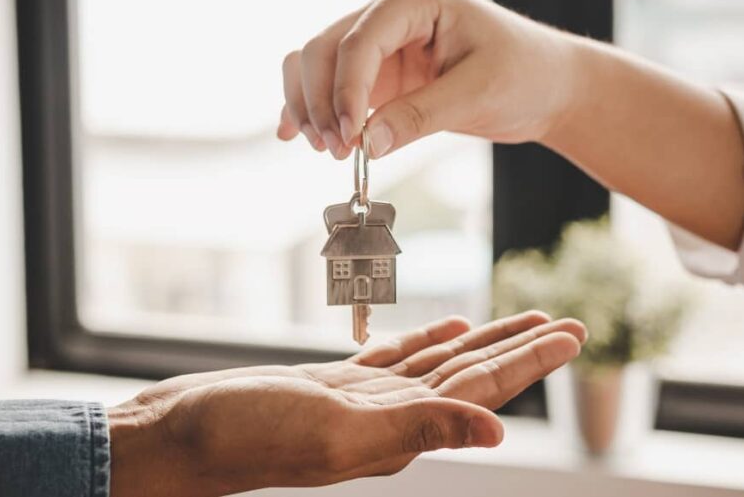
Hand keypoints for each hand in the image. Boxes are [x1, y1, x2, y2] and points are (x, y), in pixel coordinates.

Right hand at [108, 312, 585, 495]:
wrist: (184, 432)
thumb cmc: (248, 434)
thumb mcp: (338, 432)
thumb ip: (419, 430)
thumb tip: (498, 434)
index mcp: (402, 430)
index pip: (483, 388)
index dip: (531, 360)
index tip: (572, 332)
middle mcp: (392, 417)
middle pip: (472, 374)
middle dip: (520, 347)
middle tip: (565, 322)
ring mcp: (363, 399)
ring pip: (439, 363)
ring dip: (481, 340)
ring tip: (518, 321)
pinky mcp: (334, 383)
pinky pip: (397, 359)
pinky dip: (427, 341)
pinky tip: (446, 329)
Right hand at [277, 0, 579, 158]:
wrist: (546, 86)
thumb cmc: (524, 74)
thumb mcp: (476, 93)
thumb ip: (419, 116)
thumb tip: (365, 144)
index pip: (358, 42)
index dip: (345, 92)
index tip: (349, 138)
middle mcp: (386, 13)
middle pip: (322, 50)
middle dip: (320, 102)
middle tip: (337, 151)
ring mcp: (378, 44)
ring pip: (314, 65)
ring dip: (307, 106)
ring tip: (326, 149)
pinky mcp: (377, 74)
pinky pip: (329, 86)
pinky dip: (308, 107)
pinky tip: (289, 134)